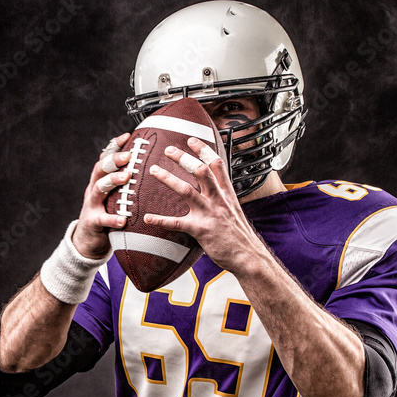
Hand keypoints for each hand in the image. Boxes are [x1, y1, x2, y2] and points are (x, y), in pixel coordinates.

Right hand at [72, 133, 131, 258]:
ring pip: (98, 189)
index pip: (105, 158)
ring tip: (126, 177)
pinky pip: (102, 219)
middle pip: (100, 169)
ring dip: (112, 181)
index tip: (128, 135)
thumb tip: (149, 166)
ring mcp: (91, 205)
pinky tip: (123, 219)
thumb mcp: (114, 195)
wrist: (88, 239)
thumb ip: (125, 182)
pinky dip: (112, 218)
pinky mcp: (92, 222)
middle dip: (114, 160)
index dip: (114, 146)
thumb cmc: (107, 212)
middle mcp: (93, 189)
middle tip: (129, 155)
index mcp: (100, 180)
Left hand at [144, 137, 258, 271]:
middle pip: (200, 171)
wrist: (248, 256)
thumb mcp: (233, 210)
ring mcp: (209, 214)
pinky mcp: (201, 230)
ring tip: (154, 170)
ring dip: (168, 179)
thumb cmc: (239, 235)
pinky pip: (177, 223)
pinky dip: (161, 220)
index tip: (190, 140)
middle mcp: (218, 200)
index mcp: (226, 193)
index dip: (203, 150)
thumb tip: (213, 188)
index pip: (216, 164)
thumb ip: (222, 197)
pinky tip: (147, 217)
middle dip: (183, 158)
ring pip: (187, 190)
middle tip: (168, 150)